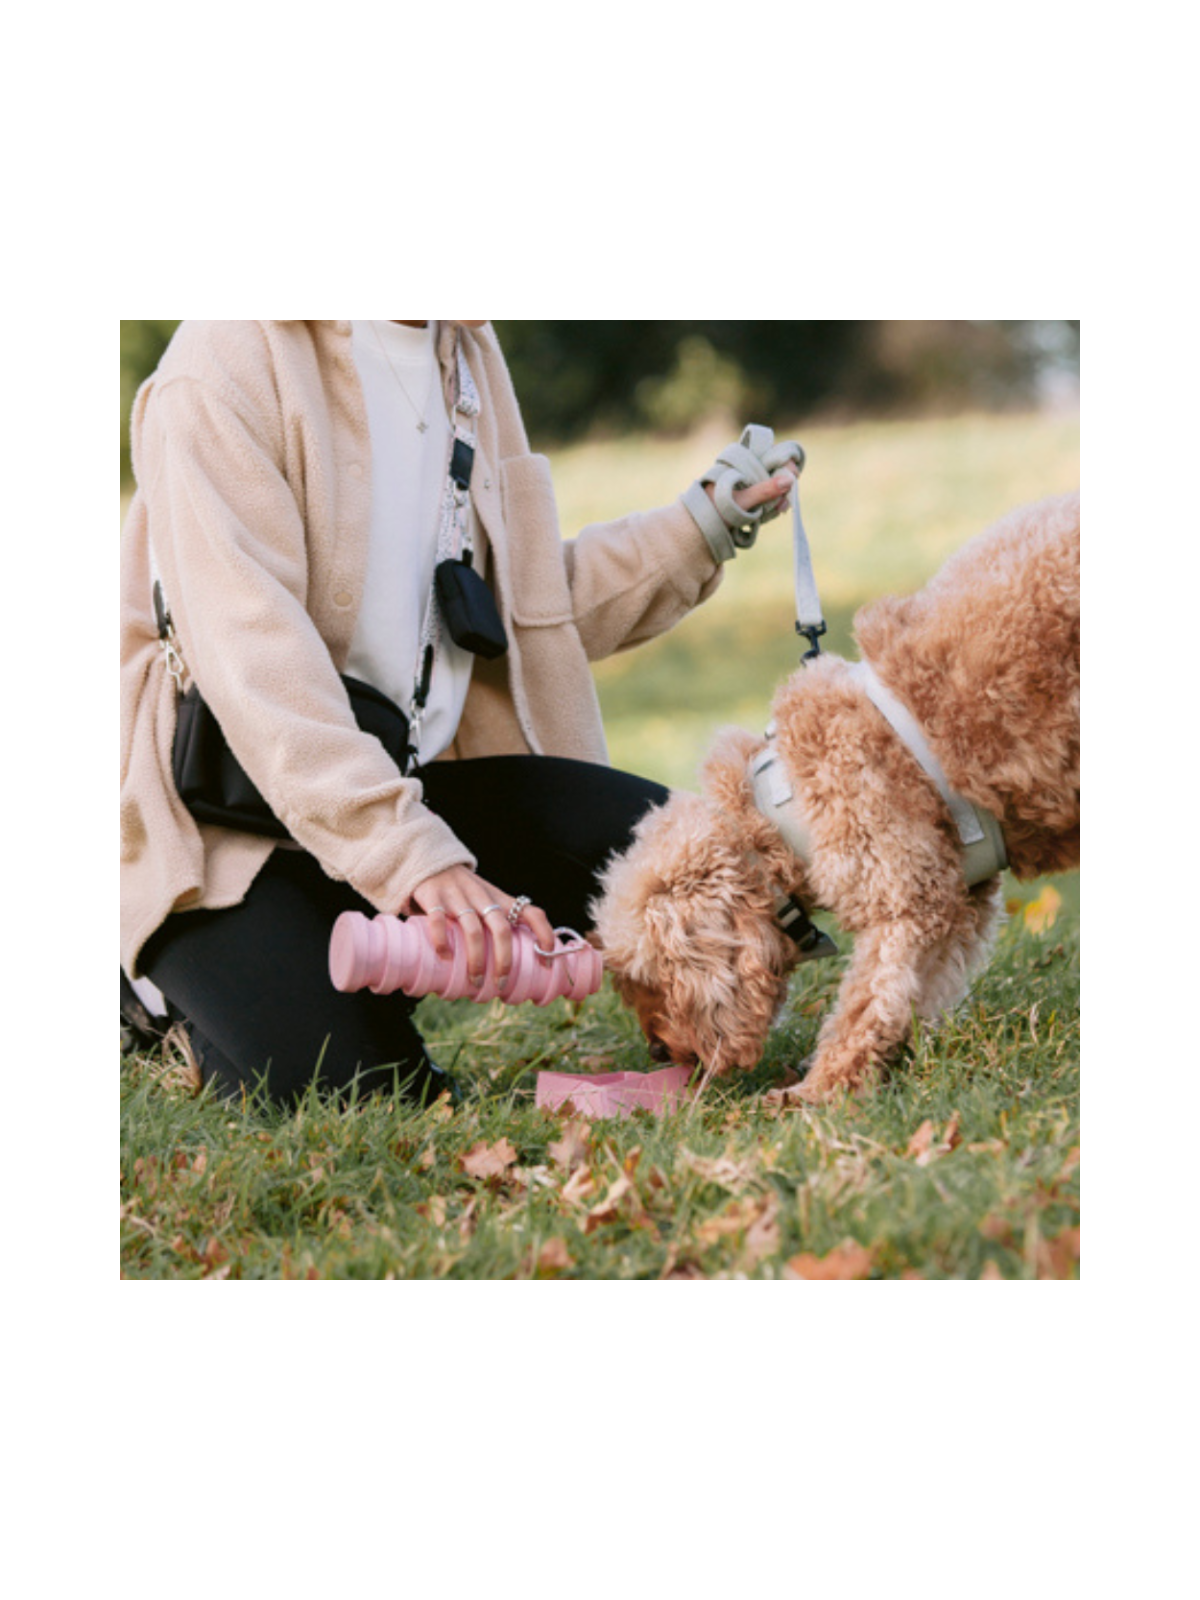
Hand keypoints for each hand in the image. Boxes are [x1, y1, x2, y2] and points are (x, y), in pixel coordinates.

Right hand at [411, 866, 557, 990]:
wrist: (430, 859)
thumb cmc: (463, 891)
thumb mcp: (488, 900)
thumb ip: (499, 923)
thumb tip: (514, 965)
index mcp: (500, 899)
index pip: (532, 913)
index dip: (545, 936)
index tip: (547, 963)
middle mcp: (482, 897)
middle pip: (502, 929)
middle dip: (504, 961)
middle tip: (501, 984)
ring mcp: (458, 896)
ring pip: (473, 930)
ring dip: (476, 959)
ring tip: (475, 981)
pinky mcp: (433, 896)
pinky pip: (439, 920)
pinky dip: (442, 940)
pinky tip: (445, 957)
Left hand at [705, 460, 798, 520]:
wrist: (699, 525)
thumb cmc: (716, 509)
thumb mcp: (742, 501)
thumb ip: (765, 490)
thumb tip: (790, 480)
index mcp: (744, 460)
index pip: (773, 452)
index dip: (786, 463)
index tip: (794, 476)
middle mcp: (748, 468)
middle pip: (777, 470)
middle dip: (784, 486)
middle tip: (784, 503)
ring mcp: (750, 482)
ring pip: (774, 485)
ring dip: (779, 498)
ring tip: (778, 510)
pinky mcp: (751, 495)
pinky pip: (768, 496)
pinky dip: (772, 504)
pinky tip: (772, 513)